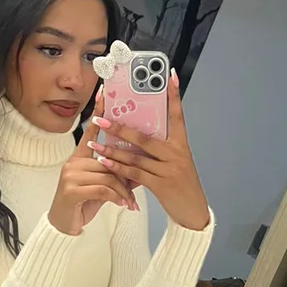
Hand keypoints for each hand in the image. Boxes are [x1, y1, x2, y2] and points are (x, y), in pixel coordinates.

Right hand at [47, 104, 139, 236]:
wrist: (64, 225)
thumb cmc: (83, 203)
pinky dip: (116, 197)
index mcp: (80, 157)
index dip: (98, 112)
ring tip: (131, 202)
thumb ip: (114, 173)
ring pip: (107, 175)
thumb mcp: (101, 186)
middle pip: (108, 159)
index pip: (90, 130)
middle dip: (126, 174)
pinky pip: (102, 189)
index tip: (105, 93)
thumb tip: (137, 167)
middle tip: (140, 184)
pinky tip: (123, 205)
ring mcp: (71, 175)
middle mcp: (73, 162)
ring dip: (123, 190)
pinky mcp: (72, 190)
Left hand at [88, 70, 210, 231]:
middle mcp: (176, 153)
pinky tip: (104, 162)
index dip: (174, 95)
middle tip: (100, 118)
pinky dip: (118, 168)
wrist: (193, 211)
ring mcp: (169, 169)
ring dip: (112, 150)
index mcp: (181, 144)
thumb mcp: (176, 161)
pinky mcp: (161, 185)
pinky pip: (135, 174)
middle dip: (120, 127)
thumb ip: (160, 148)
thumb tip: (134, 135)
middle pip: (145, 136)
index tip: (170, 76)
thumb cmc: (181, 184)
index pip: (177, 115)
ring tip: (94, 144)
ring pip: (136, 156)